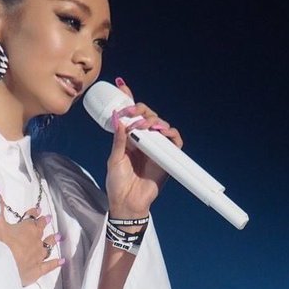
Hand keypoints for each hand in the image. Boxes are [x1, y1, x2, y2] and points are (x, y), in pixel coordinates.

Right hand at [0, 203, 62, 286]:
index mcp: (27, 229)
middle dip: (43, 224)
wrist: (2, 266)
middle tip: (48, 219)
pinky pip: (49, 266)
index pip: (32, 218)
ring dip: (52, 241)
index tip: (37, 209)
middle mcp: (36, 241)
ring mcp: (38, 256)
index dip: (34, 213)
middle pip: (41, 231)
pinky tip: (62, 261)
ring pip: (47, 247)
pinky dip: (55, 263)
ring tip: (58, 237)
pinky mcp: (37, 270)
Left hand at [105, 77, 183, 219]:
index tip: (121, 85)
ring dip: (154, 121)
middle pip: (147, 116)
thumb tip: (119, 119)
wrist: (128, 202)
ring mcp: (156, 148)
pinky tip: (161, 132)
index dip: (128, 99)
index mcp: (128, 138)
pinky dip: (171, 134)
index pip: (130, 115)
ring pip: (161, 125)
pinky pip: (175, 141)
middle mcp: (143, 140)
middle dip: (140, 110)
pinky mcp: (167, 158)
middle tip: (133, 114)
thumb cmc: (118, 184)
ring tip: (145, 126)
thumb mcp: (114, 159)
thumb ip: (118, 140)